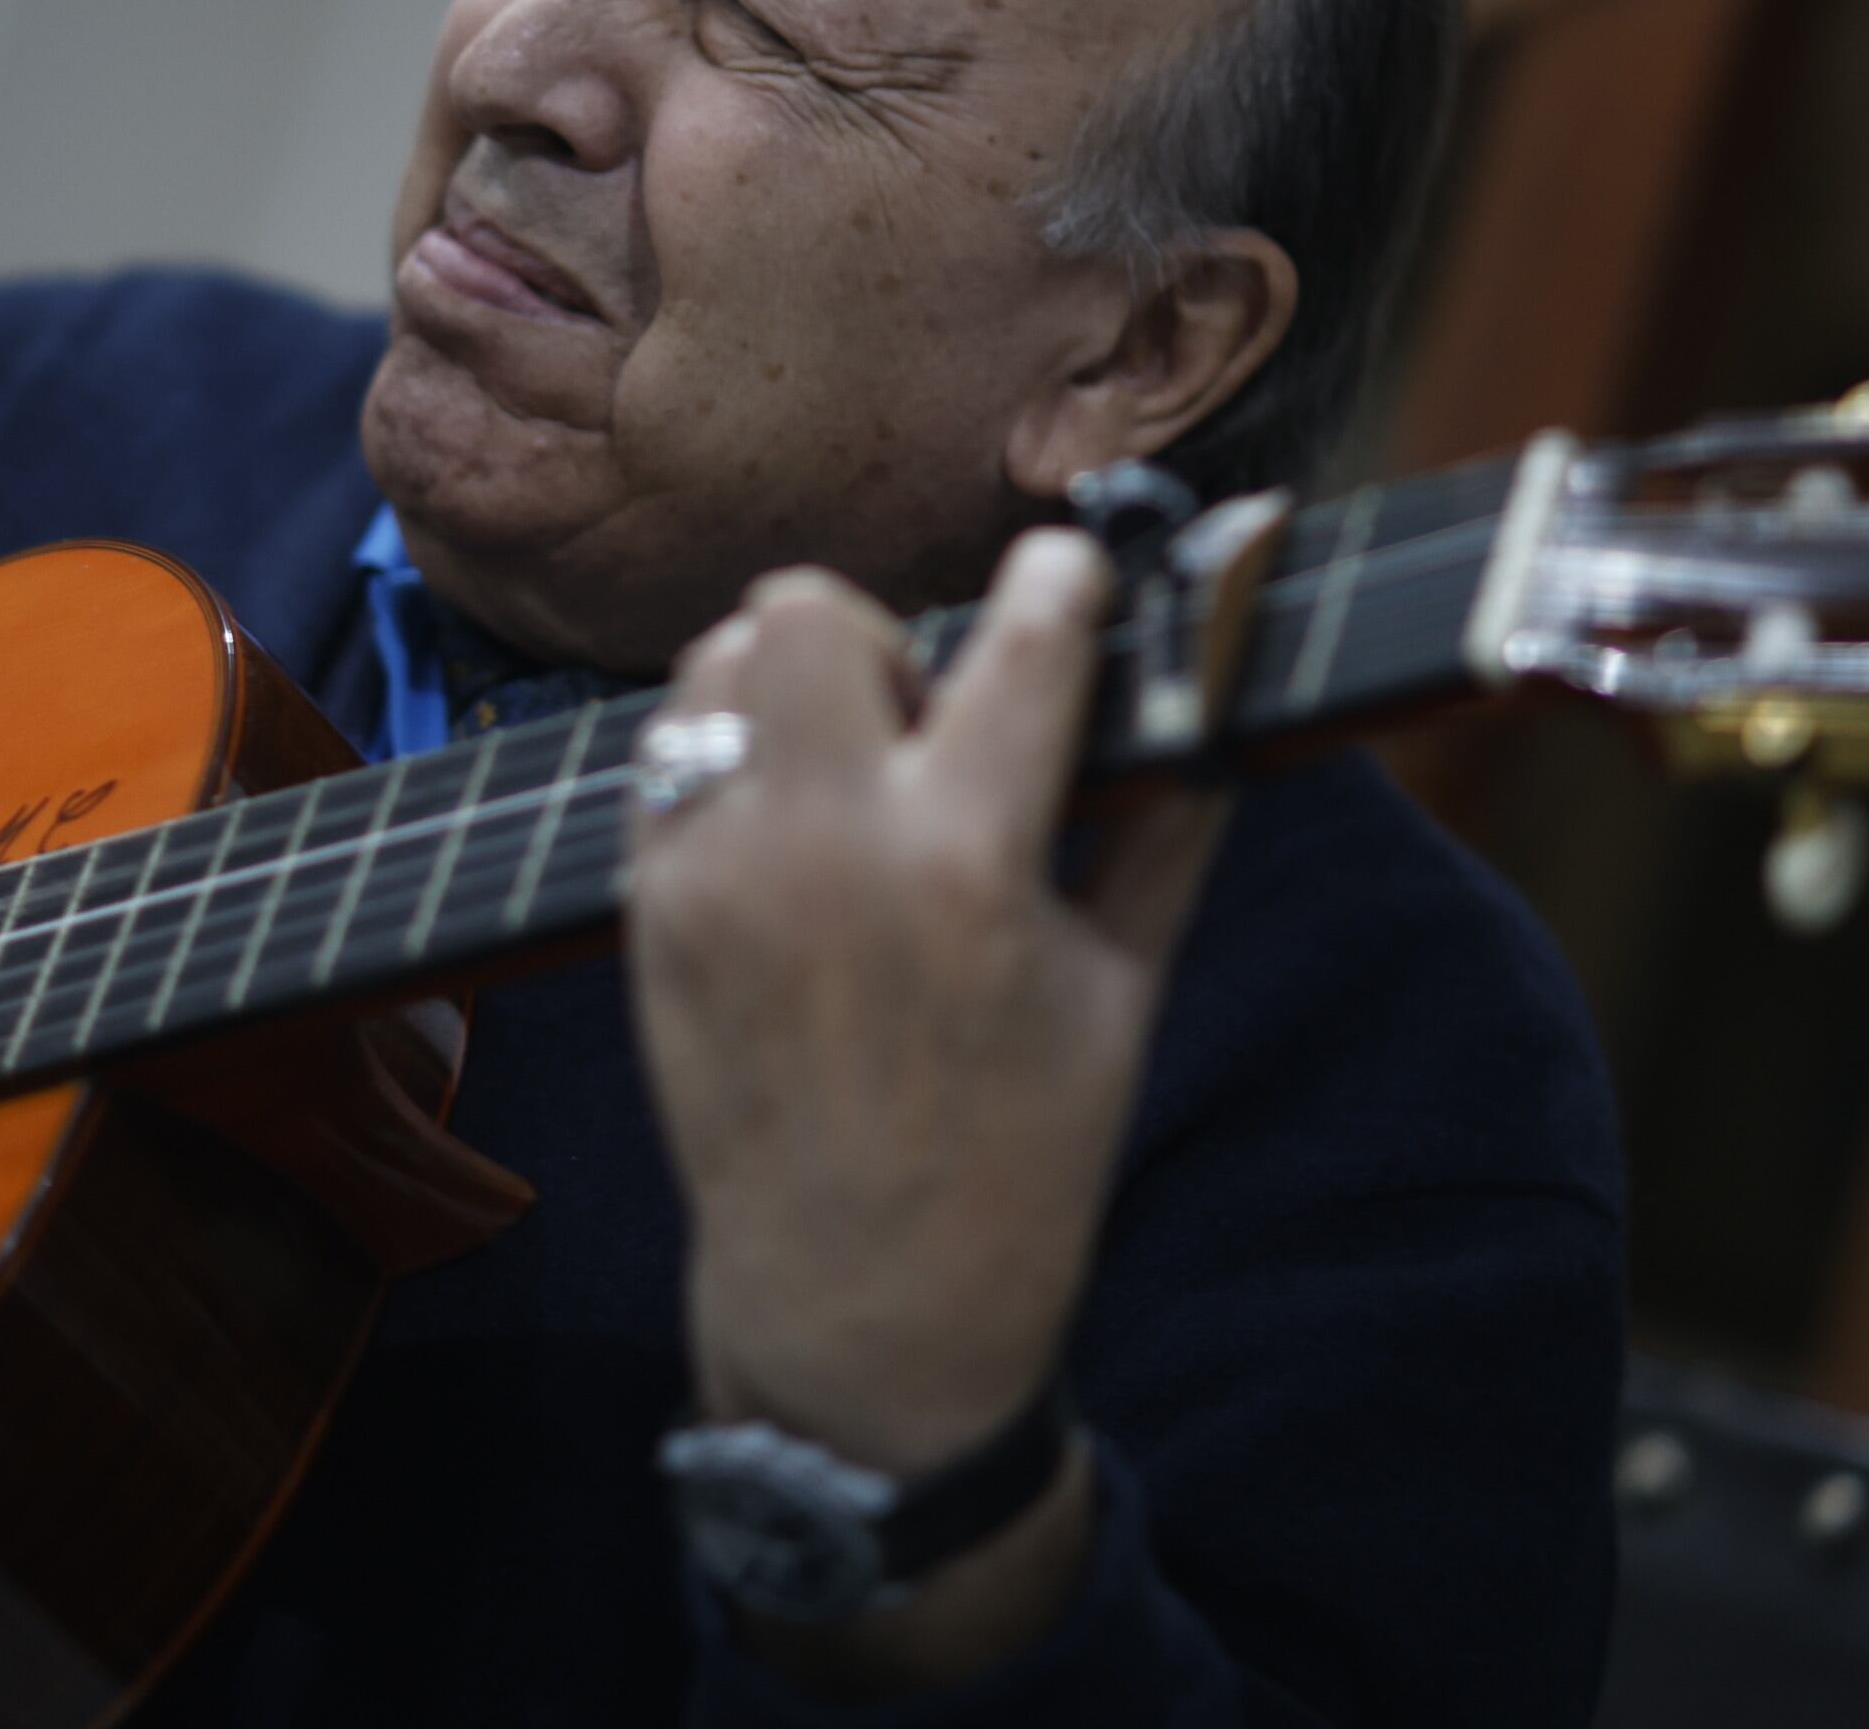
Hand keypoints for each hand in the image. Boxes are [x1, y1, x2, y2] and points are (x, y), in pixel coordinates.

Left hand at [624, 528, 1230, 1686]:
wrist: (860, 1302)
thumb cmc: (1018, 1155)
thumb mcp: (1125, 990)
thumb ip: (1167, 819)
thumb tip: (1219, 682)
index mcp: (966, 866)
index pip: (1018, 640)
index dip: (1059, 578)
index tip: (1073, 565)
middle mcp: (824, 849)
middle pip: (811, 609)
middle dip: (882, 636)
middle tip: (924, 720)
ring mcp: (715, 875)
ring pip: (717, 660)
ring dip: (789, 684)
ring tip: (850, 773)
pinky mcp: (649, 909)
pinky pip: (667, 753)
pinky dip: (729, 757)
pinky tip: (790, 832)